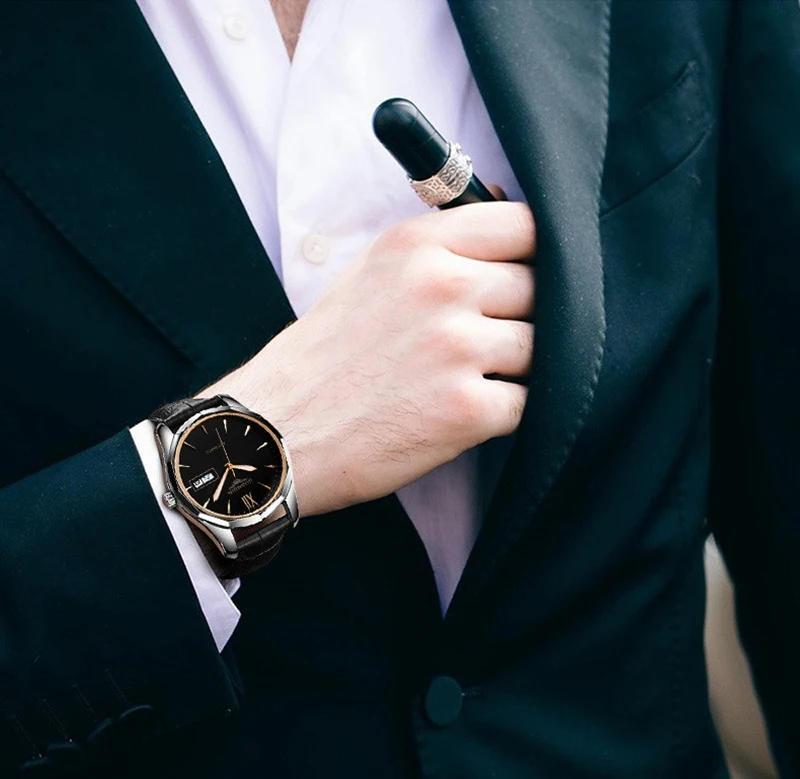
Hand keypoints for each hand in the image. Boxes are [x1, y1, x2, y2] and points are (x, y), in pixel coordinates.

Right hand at [208, 199, 535, 516]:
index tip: (522, 278)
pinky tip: (462, 414)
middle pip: (541, 289)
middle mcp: (442, 287)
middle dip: (523, 317)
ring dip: (516, 368)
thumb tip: (509, 219)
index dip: (533, 255)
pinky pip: (528, 402)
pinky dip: (505, 412)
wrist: (278, 430)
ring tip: (467, 381)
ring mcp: (456, 349)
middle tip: (485, 343)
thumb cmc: (326, 355)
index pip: (524, 225)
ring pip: (543, 348)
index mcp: (418, 245)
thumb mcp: (373, 274)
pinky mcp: (465, 410)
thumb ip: (440, 248)